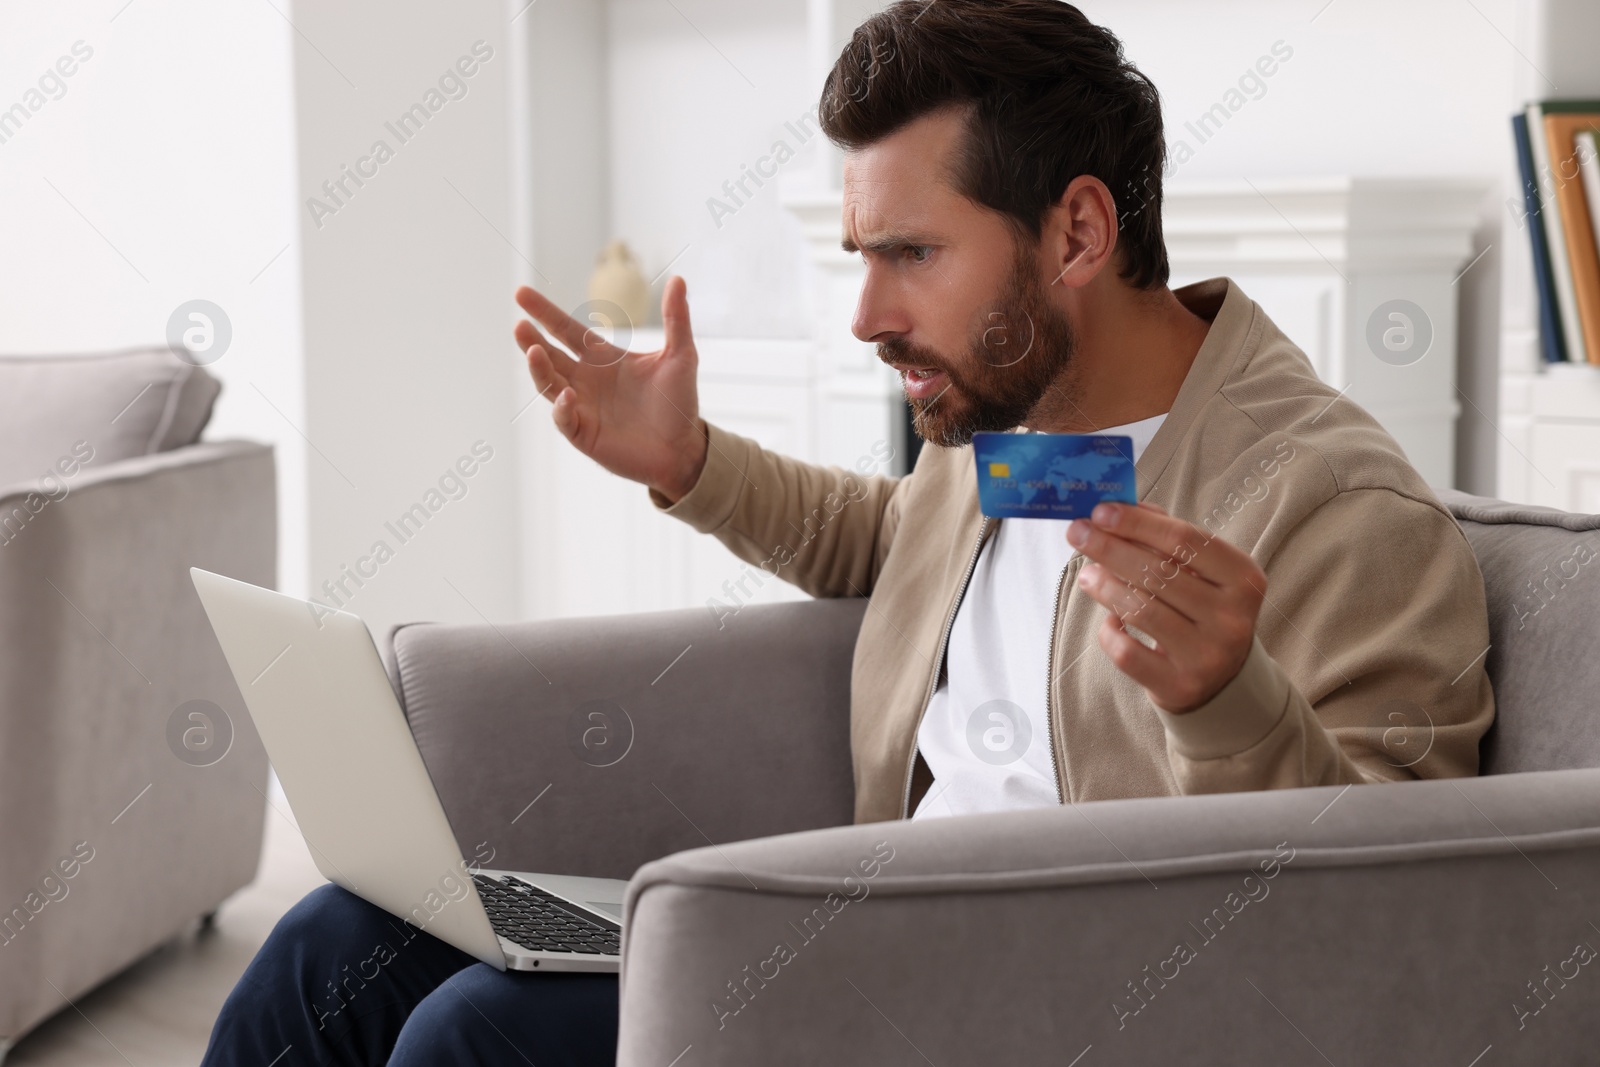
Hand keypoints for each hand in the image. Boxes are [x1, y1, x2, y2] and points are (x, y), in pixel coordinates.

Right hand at [513, 276, 707, 501]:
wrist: (684, 449)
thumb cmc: (679, 403)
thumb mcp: (681, 355)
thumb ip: (676, 318)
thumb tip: (679, 278)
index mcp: (602, 358)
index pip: (566, 330)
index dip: (545, 313)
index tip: (521, 294)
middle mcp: (586, 380)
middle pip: (550, 355)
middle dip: (532, 340)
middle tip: (519, 325)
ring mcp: (582, 407)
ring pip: (549, 384)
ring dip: (539, 368)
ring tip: (533, 351)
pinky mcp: (584, 434)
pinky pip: (564, 418)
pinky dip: (561, 406)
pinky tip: (567, 393)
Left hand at [1065, 501, 1266, 713]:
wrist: (1223, 682)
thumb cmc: (1203, 611)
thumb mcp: (1203, 573)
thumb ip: (1168, 538)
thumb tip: (1119, 509)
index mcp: (1244, 579)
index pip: (1184, 540)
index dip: (1138, 523)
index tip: (1100, 512)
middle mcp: (1231, 618)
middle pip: (1158, 572)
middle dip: (1109, 548)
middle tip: (1077, 533)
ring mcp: (1206, 655)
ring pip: (1141, 610)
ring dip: (1104, 585)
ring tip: (1087, 574)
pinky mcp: (1178, 685)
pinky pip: (1127, 652)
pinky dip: (1110, 631)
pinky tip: (1110, 619)